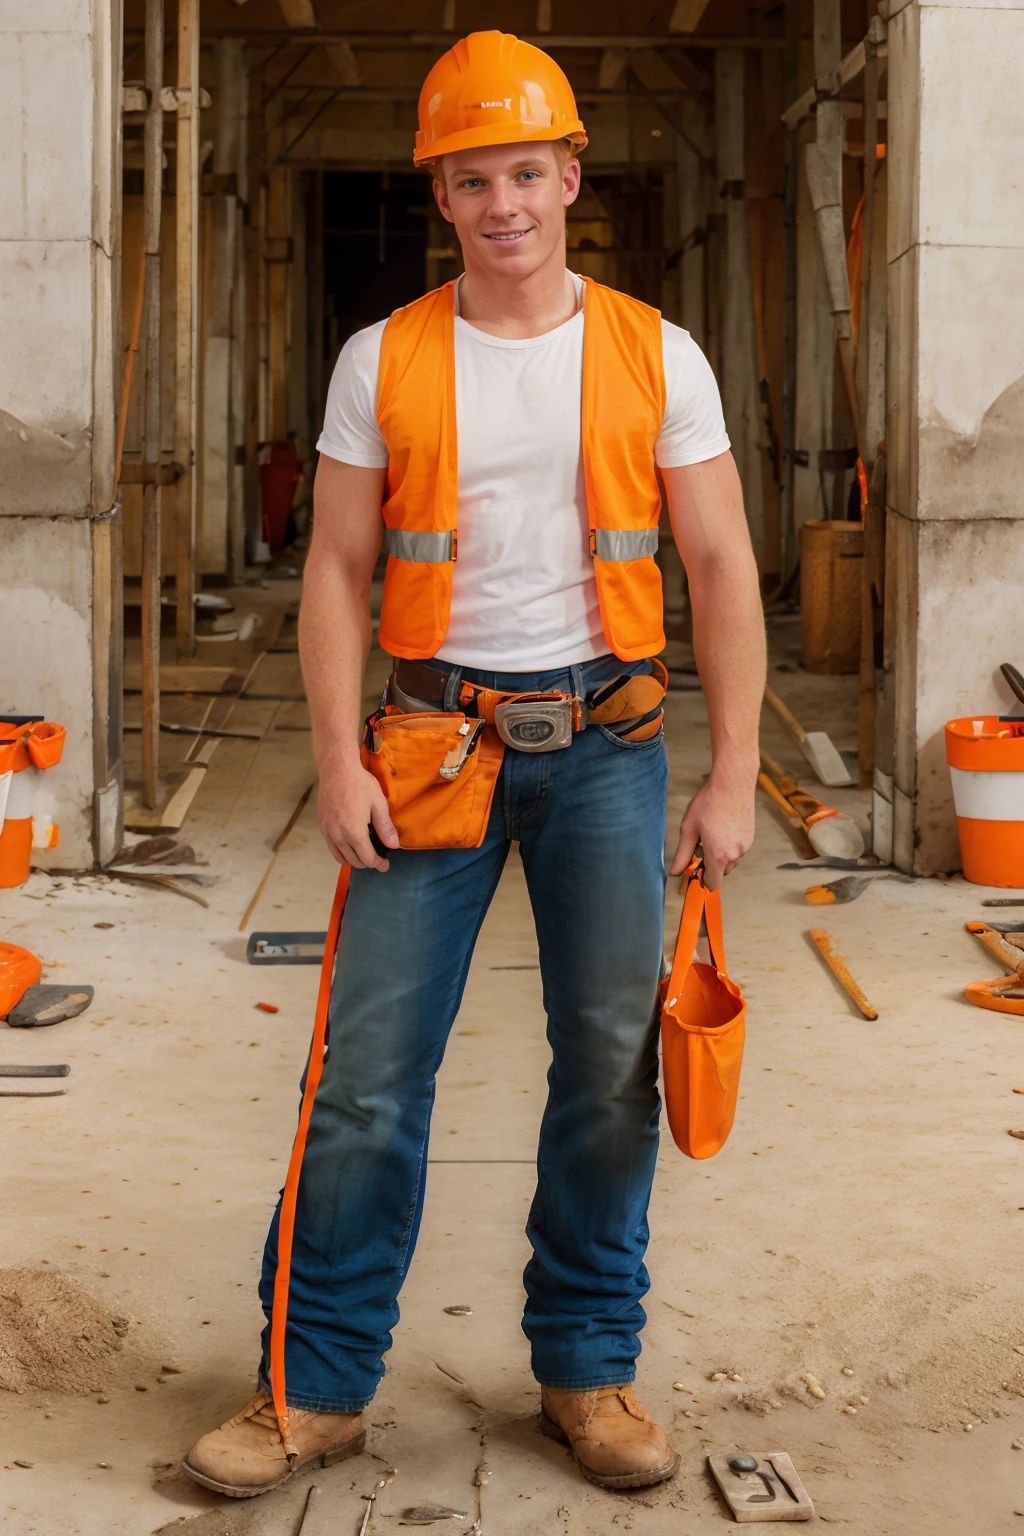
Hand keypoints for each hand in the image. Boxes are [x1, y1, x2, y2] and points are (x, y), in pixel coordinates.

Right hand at [317, 759, 399, 871]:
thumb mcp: (378, 803)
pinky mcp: (322, 825)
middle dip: (368, 863)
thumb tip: (393, 846)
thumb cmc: (360, 784)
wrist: (336, 769)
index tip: (386, 864)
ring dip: (354, 860)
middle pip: (354, 861)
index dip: (379, 864)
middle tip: (378, 859)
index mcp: (354, 832)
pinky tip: (351, 843)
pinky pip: (332, 847)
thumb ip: (385, 827)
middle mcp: (338, 836)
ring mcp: (327, 831)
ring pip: (340, 857)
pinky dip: (342, 851)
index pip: (367, 859)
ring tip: (365, 853)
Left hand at [670, 757, 755, 888]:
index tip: (694, 869)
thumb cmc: (708, 804)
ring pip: (731, 861)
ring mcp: (745, 846)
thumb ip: (682, 854)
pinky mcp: (751, 837)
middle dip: (711, 865)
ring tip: (711, 833)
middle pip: (722, 872)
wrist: (732, 784)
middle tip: (700, 845)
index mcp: (718, 855)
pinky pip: (738, 850)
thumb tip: (675, 872)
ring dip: (721, 855)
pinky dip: (730, 846)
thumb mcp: (689, 829)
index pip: (712, 882)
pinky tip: (722, 828)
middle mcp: (735, 854)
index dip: (702, 879)